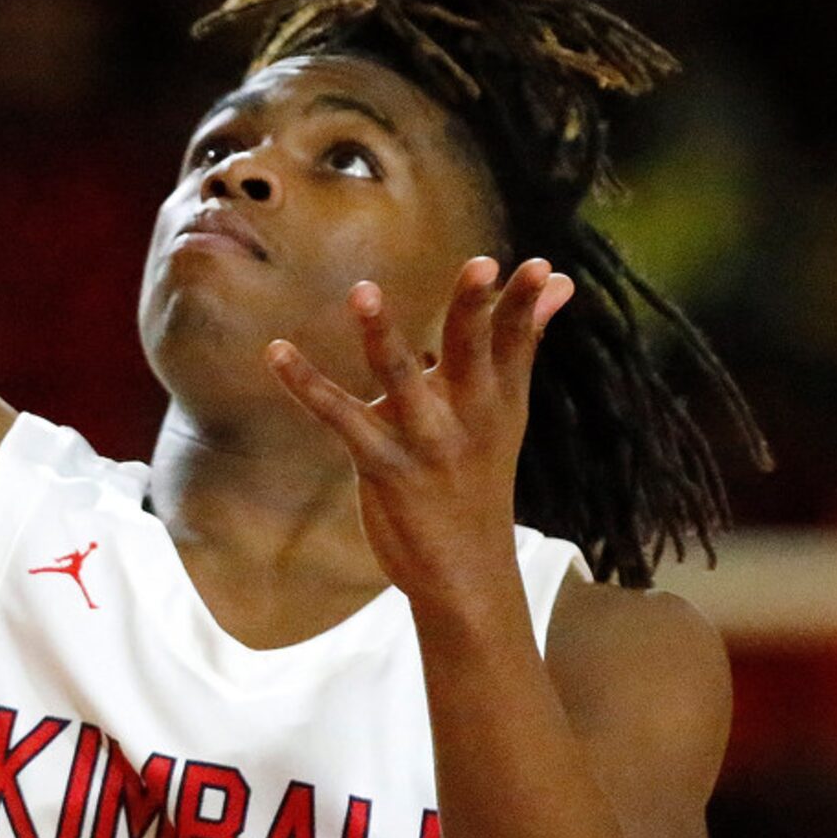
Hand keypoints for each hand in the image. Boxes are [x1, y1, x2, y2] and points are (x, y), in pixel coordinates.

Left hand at [266, 257, 573, 606]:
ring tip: (364, 290)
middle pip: (472, 352)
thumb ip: (523, 341)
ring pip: (401, 379)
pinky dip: (306, 383)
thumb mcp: (507, 410)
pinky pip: (339, 417)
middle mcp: (468, 416)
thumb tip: (560, 284)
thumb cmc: (480, 475)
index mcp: (499, 399)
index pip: (517, 341)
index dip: (524, 302)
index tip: (540, 263)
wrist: (466, 573)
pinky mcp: (381, 464)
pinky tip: (277, 351)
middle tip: (481, 265)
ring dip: (382, 336)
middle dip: (474, 309)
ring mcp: (424, 441)